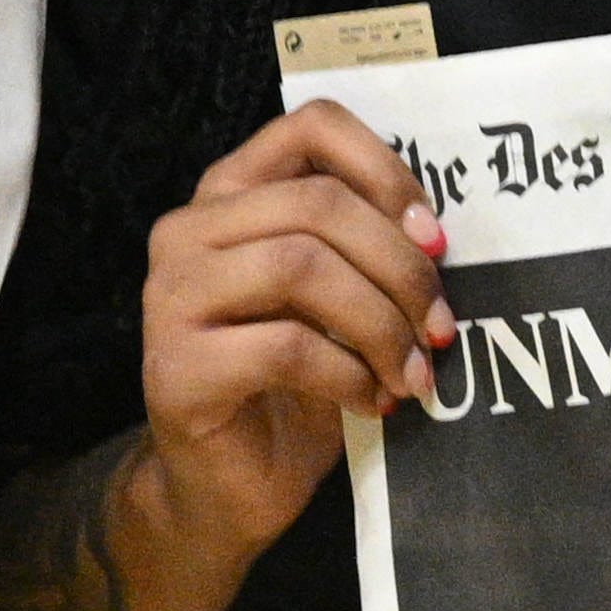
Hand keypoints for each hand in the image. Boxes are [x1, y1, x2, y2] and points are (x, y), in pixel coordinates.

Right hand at [138, 103, 450, 543]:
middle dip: (400, 266)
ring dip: (381, 323)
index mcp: (232, 196)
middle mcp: (187, 232)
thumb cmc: (298, 379)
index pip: (311, 127)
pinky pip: (286, 345)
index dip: (387, 170)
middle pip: (319, 204)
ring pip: (300, 266)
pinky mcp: (175, 366)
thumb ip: (368, 246)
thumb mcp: (341, 296)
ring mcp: (170, 297)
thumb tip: (437, 237)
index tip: (435, 237)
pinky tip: (373, 401)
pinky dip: (351, 374)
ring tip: (412, 370)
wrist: (230, 483)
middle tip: (440, 327)